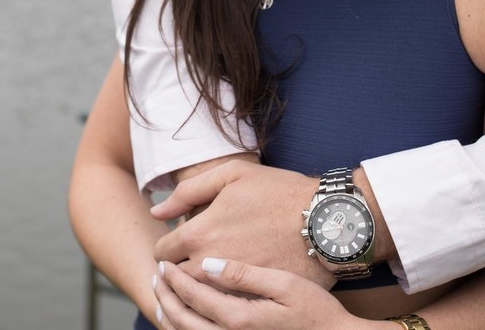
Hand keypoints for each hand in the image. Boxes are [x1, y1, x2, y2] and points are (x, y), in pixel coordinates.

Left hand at [151, 160, 333, 286]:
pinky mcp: (254, 303)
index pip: (162, 252)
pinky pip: (223, 309)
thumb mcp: (233, 174)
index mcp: (200, 233)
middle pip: (174, 280)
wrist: (326, 222)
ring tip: (198, 279)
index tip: (172, 246)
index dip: (164, 248)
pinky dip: (218, 303)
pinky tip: (225, 290)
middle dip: (173, 272)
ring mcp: (231, 288)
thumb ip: (189, 191)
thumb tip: (157, 212)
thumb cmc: (281, 192)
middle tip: (180, 264)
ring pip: (195, 299)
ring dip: (191, 291)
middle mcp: (210, 265)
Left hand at [154, 258, 376, 329]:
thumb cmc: (317, 309)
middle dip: (165, 298)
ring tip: (162, 295)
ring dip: (170, 316)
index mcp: (239, 318)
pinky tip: (185, 318)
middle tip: (156, 276)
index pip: (193, 296)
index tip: (162, 261)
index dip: (174, 278)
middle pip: (183, 320)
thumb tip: (208, 263)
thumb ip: (242, 274)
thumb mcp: (284, 283)